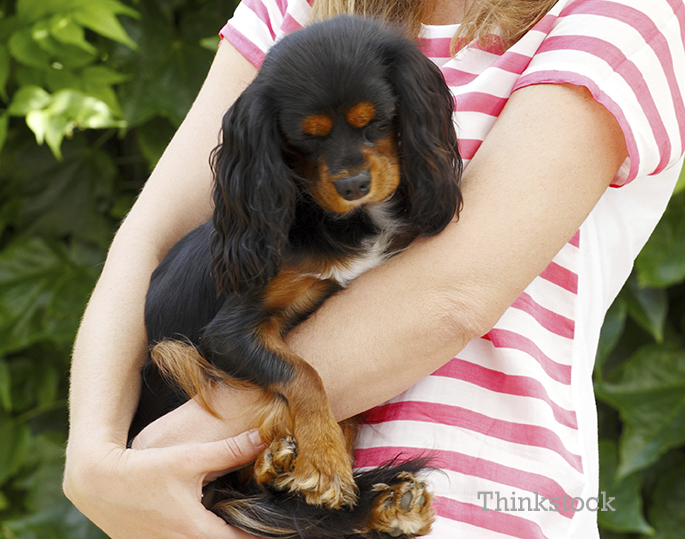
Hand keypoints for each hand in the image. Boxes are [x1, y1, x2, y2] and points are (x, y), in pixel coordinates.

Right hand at [64, 430, 264, 538]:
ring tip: (234, 523)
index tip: (280, 528)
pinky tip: (207, 523)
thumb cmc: (144, 469)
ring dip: (217, 534)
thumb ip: (229, 450)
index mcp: (194, 531)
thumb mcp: (189, 458)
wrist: (97, 481)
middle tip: (260, 526)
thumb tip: (263, 438)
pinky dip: (196, 535)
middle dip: (240, 536)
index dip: (261, 536)